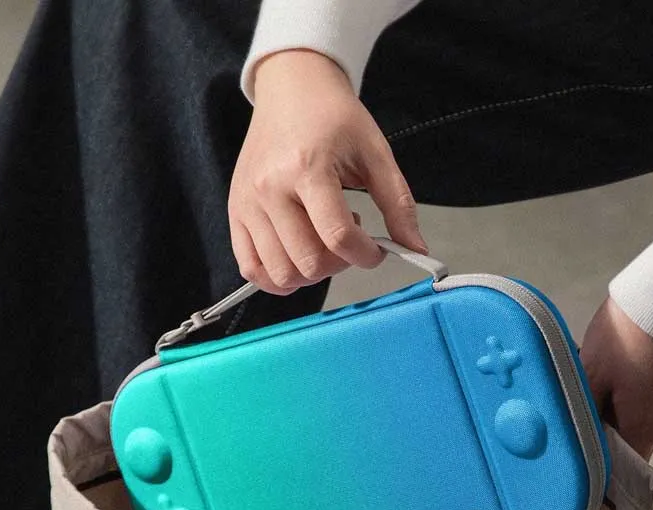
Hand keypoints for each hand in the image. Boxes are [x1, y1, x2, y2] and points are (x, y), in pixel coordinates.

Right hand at [229, 50, 425, 294]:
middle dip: (339, 265)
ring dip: (310, 273)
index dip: (366, 255)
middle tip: (348, 241)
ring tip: (320, 241)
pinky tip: (296, 260)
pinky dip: (275, 279)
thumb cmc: (333, 117)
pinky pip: (251, 268)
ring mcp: (248, 204)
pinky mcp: (236, 213)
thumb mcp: (376, 153)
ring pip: (280, 273)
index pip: (338, 237)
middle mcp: (270, 188)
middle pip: (309, 263)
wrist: (291, 87)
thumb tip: (416, 249)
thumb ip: (398, 204)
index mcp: (307, 168)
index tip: (376, 251)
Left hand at [580, 298, 652, 459]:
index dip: (602, 459)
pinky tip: (633, 361)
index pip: (622, 465)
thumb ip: (584, 414)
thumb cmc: (628, 335)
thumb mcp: (591, 375)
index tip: (584, 446)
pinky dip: (646, 385)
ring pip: (648, 415)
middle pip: (634, 437)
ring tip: (613, 370)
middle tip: (592, 392)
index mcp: (645, 429)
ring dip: (628, 401)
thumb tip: (577, 439)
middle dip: (611, 421)